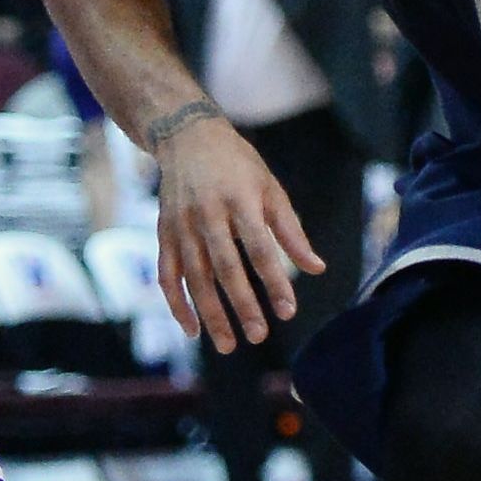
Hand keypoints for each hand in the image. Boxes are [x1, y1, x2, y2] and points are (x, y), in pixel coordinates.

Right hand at [149, 103, 324, 350]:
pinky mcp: (164, 233)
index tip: (288, 311)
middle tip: (258, 336)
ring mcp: (181, 225)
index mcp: (240, 199)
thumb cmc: (238, 166)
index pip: (260, 247)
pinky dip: (177, 304)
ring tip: (228, 344)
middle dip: (242, 304)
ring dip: (210, 314)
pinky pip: (168, 275)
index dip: (274, 281)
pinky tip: (192, 330)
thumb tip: (317, 268)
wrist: (186, 137)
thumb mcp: (271, 188)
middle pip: (225, 267)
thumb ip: (291, 231)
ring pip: (195, 277)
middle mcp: (207, 213)